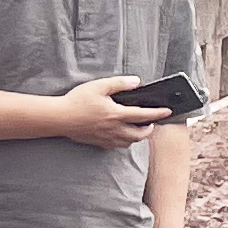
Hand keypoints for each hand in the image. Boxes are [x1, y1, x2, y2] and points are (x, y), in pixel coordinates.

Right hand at [51, 76, 172, 149]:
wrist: (60, 118)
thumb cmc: (77, 101)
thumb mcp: (99, 86)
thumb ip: (120, 83)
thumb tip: (136, 82)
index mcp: (116, 114)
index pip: (143, 115)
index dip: (158, 113)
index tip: (167, 112)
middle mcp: (114, 129)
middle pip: (140, 134)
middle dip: (149, 129)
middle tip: (151, 123)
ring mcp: (107, 138)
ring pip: (129, 142)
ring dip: (137, 136)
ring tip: (138, 129)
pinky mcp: (99, 143)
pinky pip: (117, 146)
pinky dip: (124, 142)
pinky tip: (121, 135)